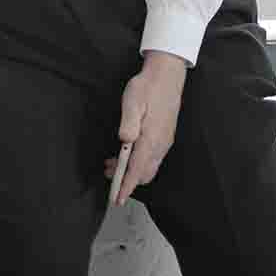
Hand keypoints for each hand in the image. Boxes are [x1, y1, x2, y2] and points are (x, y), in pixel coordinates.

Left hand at [109, 52, 186, 204]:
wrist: (167, 77)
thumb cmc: (147, 87)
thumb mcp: (132, 100)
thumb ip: (128, 122)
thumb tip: (124, 140)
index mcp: (151, 138)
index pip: (137, 170)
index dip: (126, 186)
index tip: (117, 198)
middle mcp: (160, 145)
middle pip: (143, 173)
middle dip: (126, 181)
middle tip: (108, 176)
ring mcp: (164, 142)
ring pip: (148, 167)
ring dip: (131, 172)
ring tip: (112, 165)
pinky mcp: (164, 138)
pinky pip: (152, 159)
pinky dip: (138, 163)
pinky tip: (126, 154)